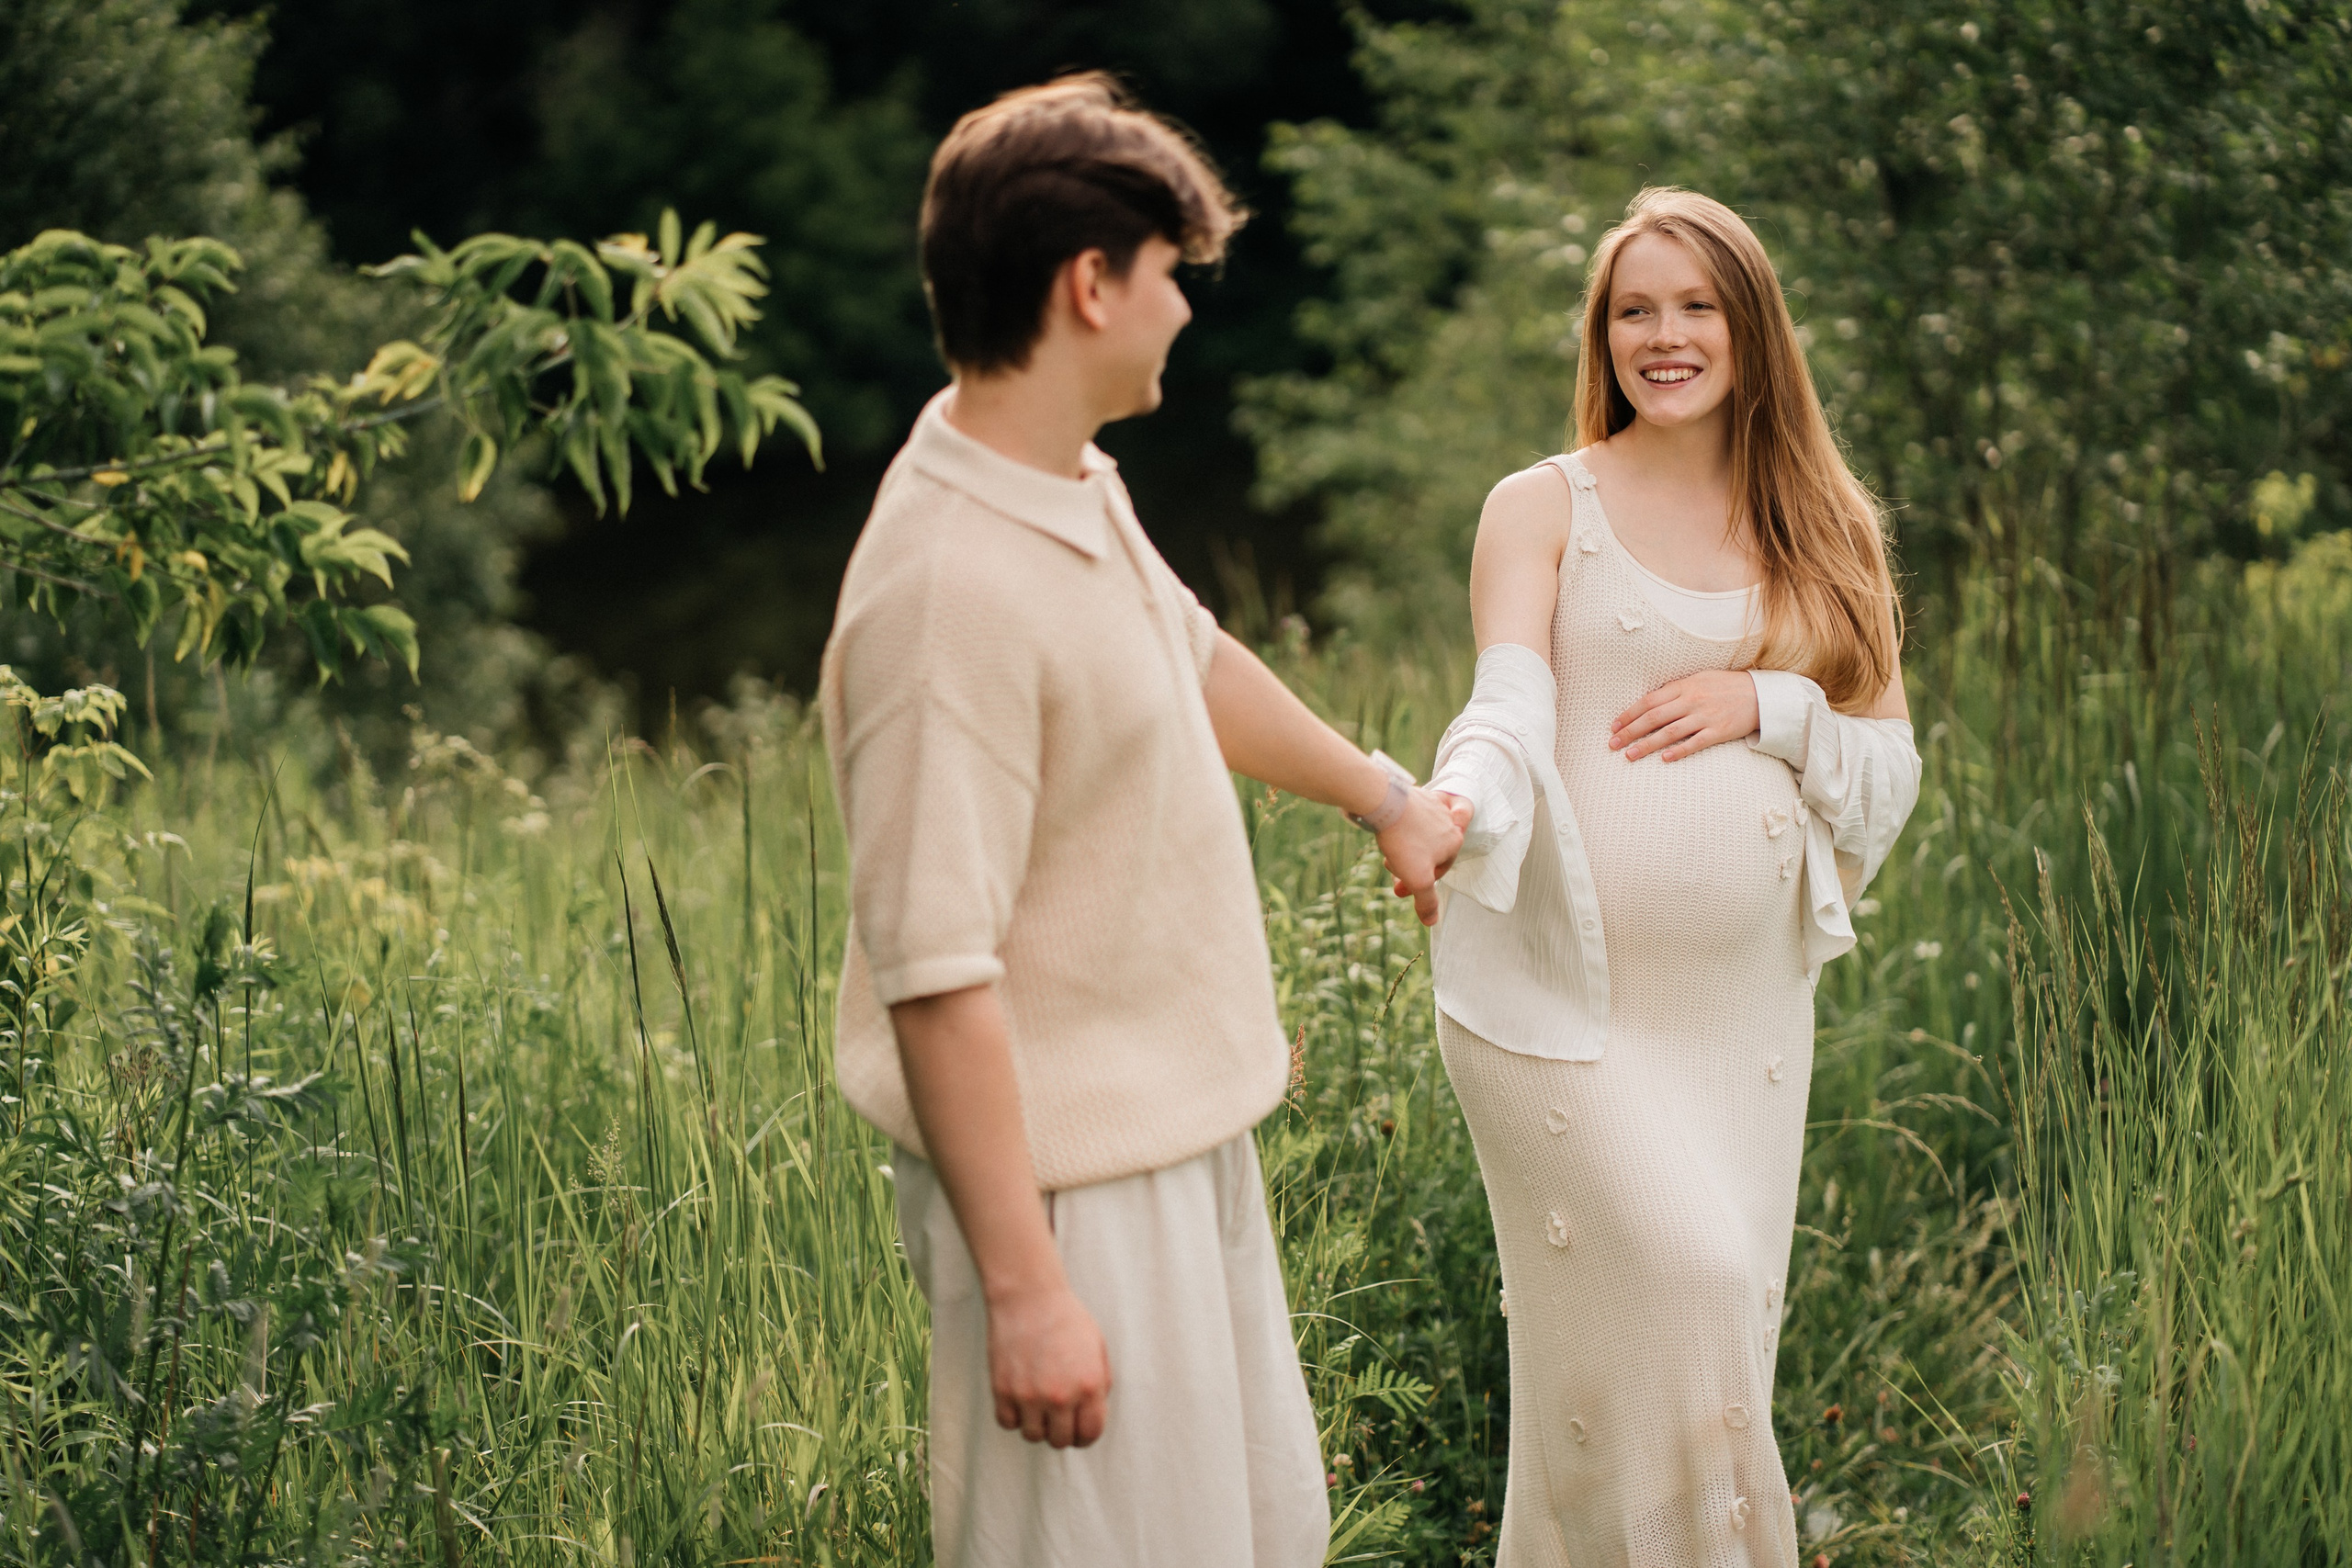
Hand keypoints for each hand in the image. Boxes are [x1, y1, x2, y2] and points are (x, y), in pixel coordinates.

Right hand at [987, 1281, 1111, 1447]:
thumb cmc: (1066, 1318)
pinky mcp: (1003, 1390)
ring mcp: (1029, 1395)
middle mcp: (1060, 1396)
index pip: (1090, 1434)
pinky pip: (1008, 1423)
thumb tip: (1093, 1414)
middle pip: (1061, 1441)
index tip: (1078, 1430)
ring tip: (1038, 1405)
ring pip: (1033, 1436)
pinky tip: (1020, 1399)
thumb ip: (1100, 1385)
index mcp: (1089, 1386)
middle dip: (1062, 1431)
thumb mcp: (1098, 1348)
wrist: (1029, 1296)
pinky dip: (1014, 1417)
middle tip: (1057, 1416)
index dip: (1085, 1436)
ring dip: (1037, 1425)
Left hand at [1377, 787, 1471, 925]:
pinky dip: (1400, 830)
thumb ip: (1427, 901)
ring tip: (1387, 851)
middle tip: (1390, 869)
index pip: (1439, 871)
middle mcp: (1448, 823)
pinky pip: (1411, 820)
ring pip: (1419, 837)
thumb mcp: (1418, 879)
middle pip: (1428, 853)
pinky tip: (1388, 832)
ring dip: (1403, 849)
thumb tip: (1433, 922)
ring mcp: (1433, 808)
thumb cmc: (1404, 841)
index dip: (1419, 883)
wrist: (1384, 802)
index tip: (1400, 888)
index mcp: (1454, 842)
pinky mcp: (1417, 797)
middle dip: (1409, 867)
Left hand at [1610, 670, 1758, 762]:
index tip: (1614, 727)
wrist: (1759, 694)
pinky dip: (1679, 751)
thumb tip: (1650, 702)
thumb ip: (1675, 690)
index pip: (1649, 701)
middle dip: (1630, 732)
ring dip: (1647, 745)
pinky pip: (1695, 743)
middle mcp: (1692, 700)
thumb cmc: (1724, 686)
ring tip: (1630, 755)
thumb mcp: (1698, 679)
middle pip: (1654, 718)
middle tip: (1613, 744)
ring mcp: (1705, 717)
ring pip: (1669, 732)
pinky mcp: (1719, 732)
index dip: (1629, 714)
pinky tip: (1664, 759)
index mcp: (1684, 686)